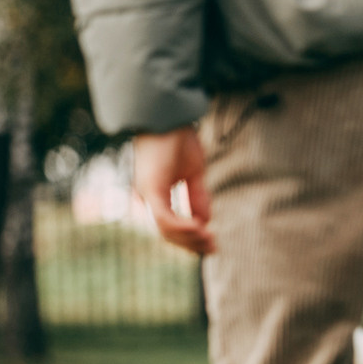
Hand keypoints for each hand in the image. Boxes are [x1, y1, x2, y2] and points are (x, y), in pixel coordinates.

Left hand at [134, 126, 213, 254]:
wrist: (167, 115)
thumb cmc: (178, 140)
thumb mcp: (194, 173)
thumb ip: (197, 197)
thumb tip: (204, 221)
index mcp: (156, 194)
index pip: (171, 226)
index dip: (192, 239)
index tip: (213, 243)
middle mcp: (148, 197)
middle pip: (168, 233)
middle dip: (192, 244)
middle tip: (214, 248)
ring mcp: (148, 193)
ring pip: (166, 229)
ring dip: (189, 238)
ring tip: (210, 239)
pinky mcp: (151, 188)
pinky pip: (165, 217)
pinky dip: (182, 227)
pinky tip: (200, 228)